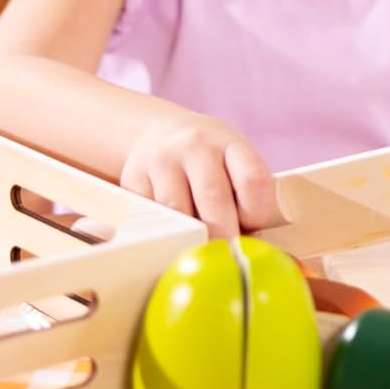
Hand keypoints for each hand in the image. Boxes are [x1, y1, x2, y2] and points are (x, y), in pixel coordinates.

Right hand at [120, 114, 281, 238]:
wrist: (160, 133)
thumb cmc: (208, 161)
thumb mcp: (233, 163)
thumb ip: (244, 197)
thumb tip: (244, 249)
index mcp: (230, 143)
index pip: (253, 180)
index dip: (255, 212)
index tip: (250, 226)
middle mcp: (195, 145)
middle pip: (214, 199)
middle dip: (223, 236)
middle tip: (223, 254)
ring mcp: (162, 159)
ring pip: (178, 211)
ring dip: (190, 237)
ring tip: (197, 244)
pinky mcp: (133, 177)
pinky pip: (150, 216)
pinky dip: (163, 232)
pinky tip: (171, 231)